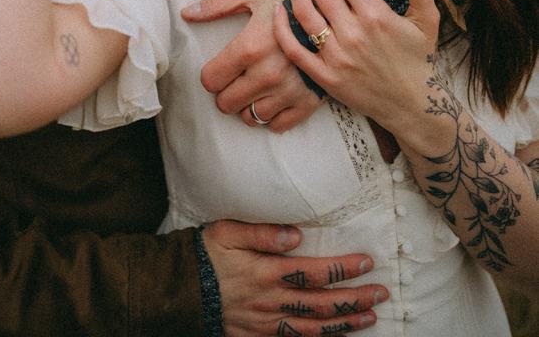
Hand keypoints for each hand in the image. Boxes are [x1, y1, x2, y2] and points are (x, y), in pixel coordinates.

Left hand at [182, 0, 322, 131]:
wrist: (337, 7)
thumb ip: (217, 5)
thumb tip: (186, 13)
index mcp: (250, 47)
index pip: (211, 80)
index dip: (211, 74)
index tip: (219, 67)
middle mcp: (267, 74)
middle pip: (227, 103)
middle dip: (226, 91)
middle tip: (235, 78)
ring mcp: (289, 90)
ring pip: (252, 117)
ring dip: (248, 104)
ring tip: (254, 87)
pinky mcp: (309, 101)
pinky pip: (280, 125)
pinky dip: (272, 116)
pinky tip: (273, 98)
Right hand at [202, 220, 387, 335]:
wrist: (178, 290)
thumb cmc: (205, 254)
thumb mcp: (227, 231)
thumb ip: (261, 232)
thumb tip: (295, 235)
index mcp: (265, 273)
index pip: (314, 272)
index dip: (343, 269)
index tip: (366, 262)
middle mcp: (270, 302)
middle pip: (321, 304)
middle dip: (354, 298)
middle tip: (381, 292)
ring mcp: (265, 324)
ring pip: (314, 329)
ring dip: (345, 323)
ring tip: (370, 317)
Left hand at [273, 0, 439, 134]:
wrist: (413, 106)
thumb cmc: (419, 60)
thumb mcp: (428, 19)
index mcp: (376, 15)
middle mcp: (353, 33)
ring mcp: (336, 56)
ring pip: (303, 11)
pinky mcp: (324, 76)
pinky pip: (293, 48)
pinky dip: (281, 26)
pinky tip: (277, 9)